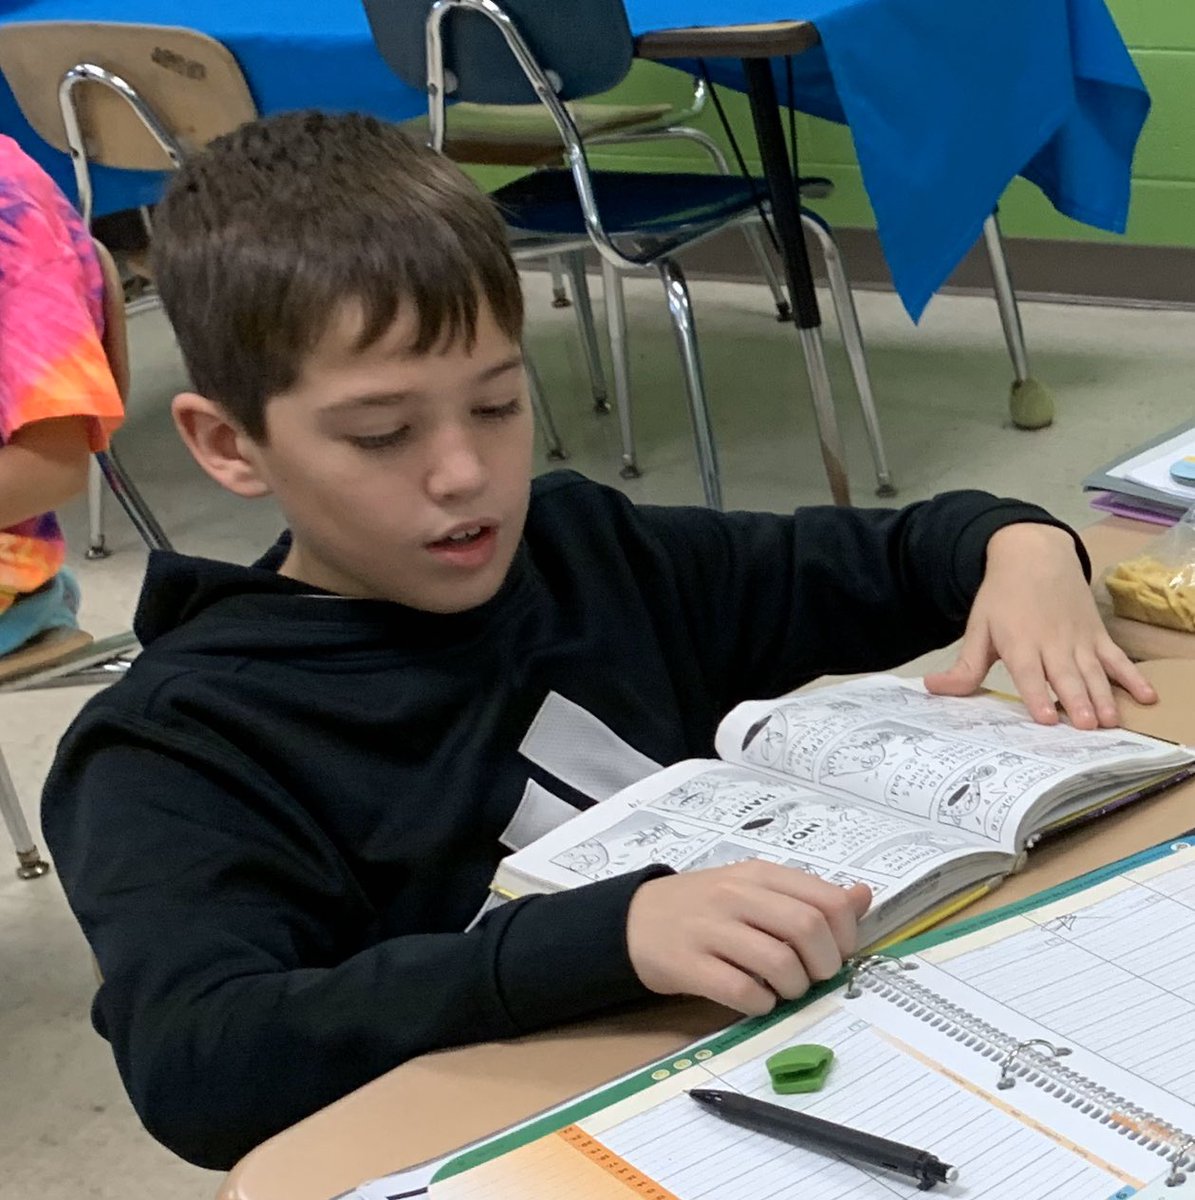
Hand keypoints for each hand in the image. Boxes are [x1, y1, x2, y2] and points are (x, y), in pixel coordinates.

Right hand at [626, 861, 871, 1015]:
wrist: (633, 920)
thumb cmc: (704, 907)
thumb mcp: (754, 888)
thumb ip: (807, 894)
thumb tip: (862, 896)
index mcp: (759, 874)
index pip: (827, 900)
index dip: (846, 936)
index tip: (838, 953)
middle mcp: (736, 895)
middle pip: (808, 930)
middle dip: (824, 966)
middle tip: (814, 977)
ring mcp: (710, 929)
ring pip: (779, 963)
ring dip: (794, 988)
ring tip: (783, 989)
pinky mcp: (688, 964)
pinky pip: (742, 991)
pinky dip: (761, 1004)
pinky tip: (757, 1000)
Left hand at [925, 523, 1156, 728]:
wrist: (1034, 555)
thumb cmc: (1003, 597)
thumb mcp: (978, 628)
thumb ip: (964, 666)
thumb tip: (933, 690)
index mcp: (1019, 643)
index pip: (1029, 674)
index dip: (1037, 695)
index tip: (1047, 718)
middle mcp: (1052, 643)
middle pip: (1066, 676)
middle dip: (1078, 701)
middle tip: (1088, 726)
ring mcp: (1079, 640)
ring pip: (1094, 672)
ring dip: (1105, 696)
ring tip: (1112, 721)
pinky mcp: (1097, 635)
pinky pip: (1118, 658)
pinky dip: (1133, 676)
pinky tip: (1147, 696)